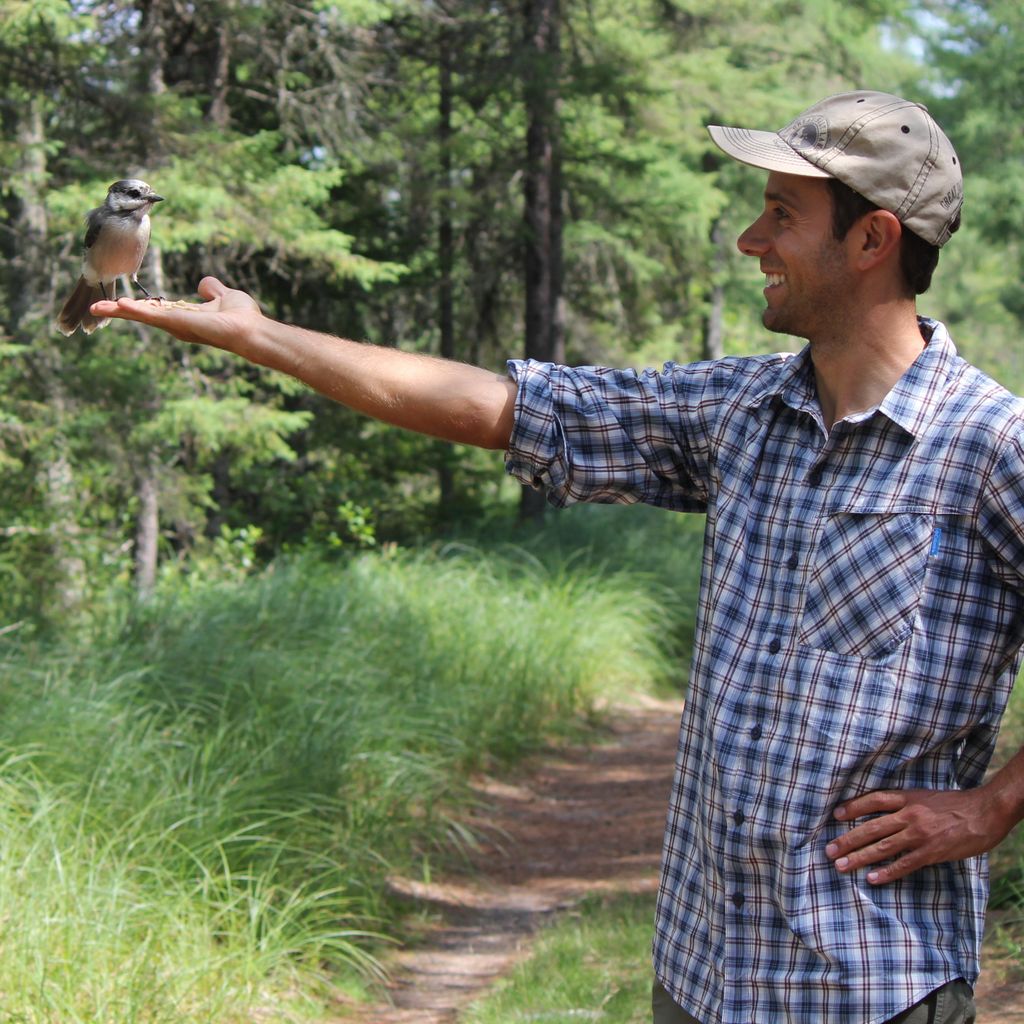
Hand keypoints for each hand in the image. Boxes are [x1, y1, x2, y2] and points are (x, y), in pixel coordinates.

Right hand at [90, 276, 262, 351]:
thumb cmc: (242, 317)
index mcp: (184, 317)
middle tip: (97, 308)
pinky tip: (118, 305)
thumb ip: (212, 289)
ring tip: (97, 307)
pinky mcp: (178, 323)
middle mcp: (177, 323)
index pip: (156, 310)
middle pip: (142, 315)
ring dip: (119, 311)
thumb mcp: (224, 296)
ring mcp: (176, 325)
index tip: (121, 303)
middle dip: (119, 311)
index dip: (139, 307)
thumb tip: (203, 284)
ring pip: (142, 316)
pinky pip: (152, 316)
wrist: (251, 329)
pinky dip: (135, 311)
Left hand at [825, 786, 1012, 884]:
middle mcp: (910, 815)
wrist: (985, 812)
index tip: (835, 815)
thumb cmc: (955, 804)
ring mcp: (920, 834)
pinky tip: (872, 878)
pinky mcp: (932, 852)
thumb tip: (883, 813)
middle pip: (872, 827)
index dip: (853, 807)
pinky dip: (887, 872)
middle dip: (848, 840)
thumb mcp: (925, 796)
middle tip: (829, 850)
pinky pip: (905, 864)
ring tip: (841, 866)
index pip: (874, 800)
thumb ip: (905, 804)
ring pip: (883, 847)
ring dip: (860, 857)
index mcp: (907, 798)